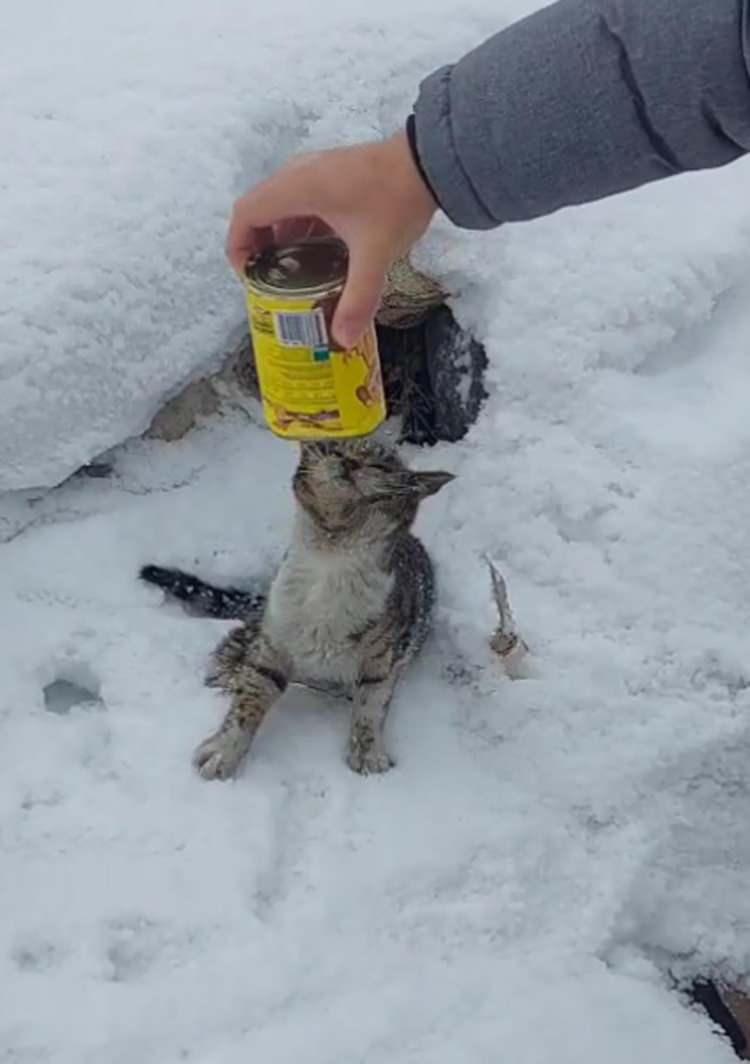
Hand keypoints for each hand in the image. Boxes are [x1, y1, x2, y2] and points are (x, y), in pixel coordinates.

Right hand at [226, 131, 437, 347]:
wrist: (431, 160)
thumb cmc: (396, 200)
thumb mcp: (375, 254)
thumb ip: (358, 298)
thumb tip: (343, 338)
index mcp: (297, 187)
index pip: (245, 214)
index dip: (238, 247)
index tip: (249, 278)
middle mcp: (298, 174)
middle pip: (259, 210)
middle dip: (258, 248)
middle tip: (271, 283)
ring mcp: (316, 170)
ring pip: (281, 206)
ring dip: (280, 238)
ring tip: (293, 275)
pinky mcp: (332, 174)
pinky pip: (301, 201)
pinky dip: (299, 228)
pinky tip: (319, 255)